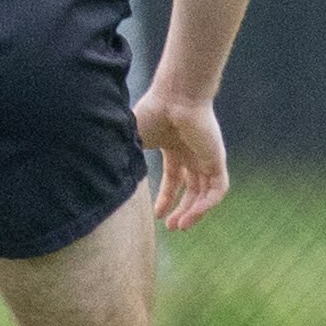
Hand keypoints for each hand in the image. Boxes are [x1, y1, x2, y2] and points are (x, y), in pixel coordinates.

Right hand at [134, 82, 228, 229]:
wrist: (175, 98)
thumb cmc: (151, 113)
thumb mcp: (132, 142)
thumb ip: (125, 160)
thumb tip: (107, 179)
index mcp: (173, 147)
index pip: (174, 179)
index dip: (165, 199)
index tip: (156, 215)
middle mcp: (192, 154)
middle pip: (191, 190)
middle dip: (182, 210)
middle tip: (172, 227)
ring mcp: (206, 158)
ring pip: (205, 193)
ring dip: (194, 212)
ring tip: (179, 226)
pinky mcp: (217, 160)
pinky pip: (217, 189)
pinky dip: (207, 204)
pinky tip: (194, 214)